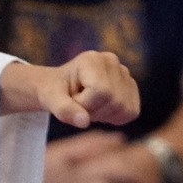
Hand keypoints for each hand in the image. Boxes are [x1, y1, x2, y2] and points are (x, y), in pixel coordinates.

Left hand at [0, 50, 140, 129]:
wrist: (59, 87)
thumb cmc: (53, 91)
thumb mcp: (50, 100)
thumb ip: (64, 109)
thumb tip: (84, 122)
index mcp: (92, 59)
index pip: (102, 92)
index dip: (85, 104)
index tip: (72, 99)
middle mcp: (112, 61)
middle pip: (115, 101)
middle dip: (94, 111)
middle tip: (79, 103)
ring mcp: (124, 73)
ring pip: (125, 108)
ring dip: (103, 115)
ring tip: (89, 105)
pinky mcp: (130, 86)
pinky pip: (132, 112)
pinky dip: (115, 118)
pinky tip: (101, 108)